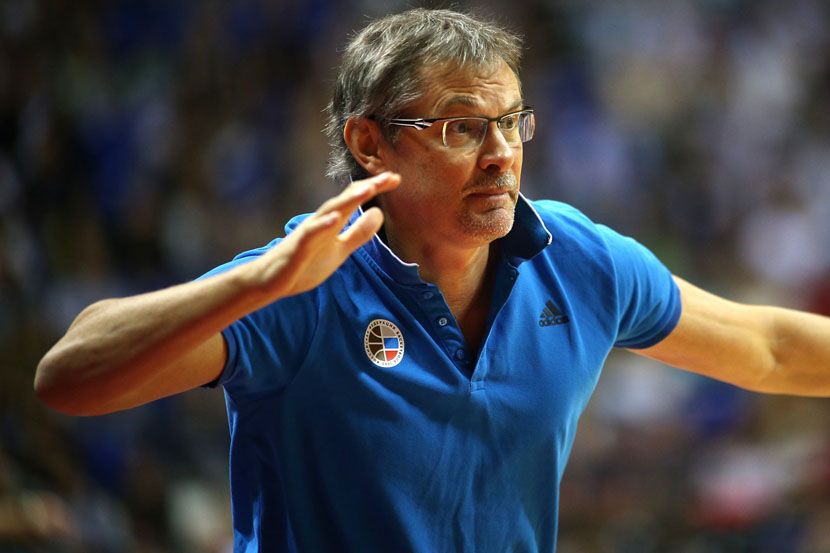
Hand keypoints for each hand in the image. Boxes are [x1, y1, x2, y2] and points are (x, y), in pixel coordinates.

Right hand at [252, 172, 400, 299]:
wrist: (271, 281)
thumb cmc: (305, 263)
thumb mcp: (340, 250)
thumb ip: (359, 233)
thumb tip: (379, 214)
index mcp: (333, 222)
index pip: (355, 199)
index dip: (375, 188)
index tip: (396, 178)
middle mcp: (321, 222)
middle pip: (347, 200)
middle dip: (368, 188)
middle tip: (390, 176)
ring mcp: (308, 234)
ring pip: (329, 212)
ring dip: (349, 200)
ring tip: (369, 189)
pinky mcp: (297, 248)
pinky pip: (310, 235)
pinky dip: (322, 226)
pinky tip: (334, 219)